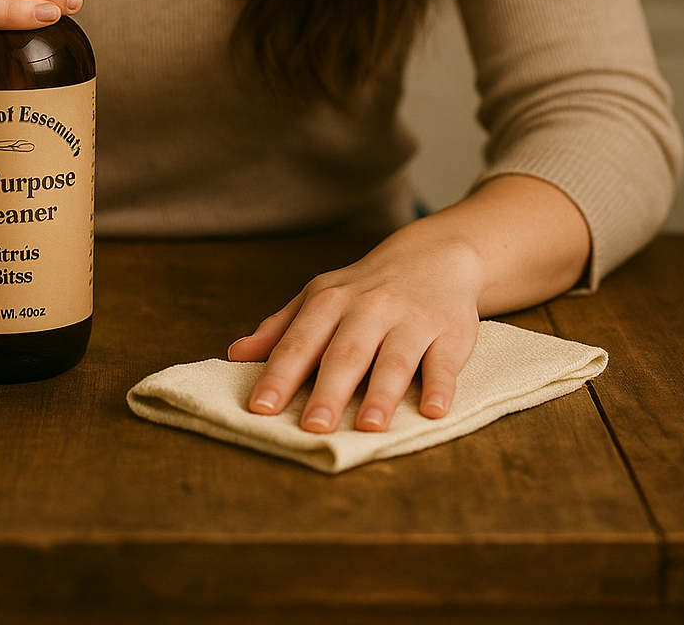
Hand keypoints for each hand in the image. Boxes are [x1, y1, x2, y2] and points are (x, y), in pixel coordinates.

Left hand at [227, 176, 590, 433]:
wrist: (435, 255)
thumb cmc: (365, 288)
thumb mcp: (319, 297)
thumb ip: (279, 328)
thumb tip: (235, 354)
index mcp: (329, 302)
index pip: (299, 342)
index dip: (279, 375)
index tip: (260, 408)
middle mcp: (368, 309)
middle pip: (345, 353)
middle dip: (328, 391)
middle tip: (312, 427)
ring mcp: (410, 321)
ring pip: (393, 359)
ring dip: (381, 393)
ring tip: (369, 426)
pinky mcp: (448, 333)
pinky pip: (443, 362)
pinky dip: (439, 386)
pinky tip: (431, 411)